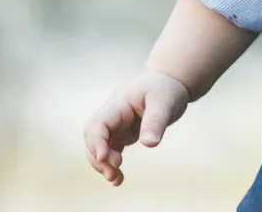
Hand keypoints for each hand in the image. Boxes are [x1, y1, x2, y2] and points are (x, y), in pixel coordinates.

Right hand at [82, 71, 189, 185]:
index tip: (104, 158)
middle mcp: (112, 115)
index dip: (97, 142)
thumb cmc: (166, 89)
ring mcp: (115, 125)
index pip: (99, 124)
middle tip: (113, 173)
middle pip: (93, 138)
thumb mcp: (165, 101)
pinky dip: (111, 165)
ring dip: (102, 164)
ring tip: (116, 180)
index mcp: (118, 104)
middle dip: (98, 157)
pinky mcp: (121, 133)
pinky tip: (118, 179)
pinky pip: (109, 151)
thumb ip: (156, 121)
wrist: (168, 83)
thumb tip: (149, 144)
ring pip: (98, 147)